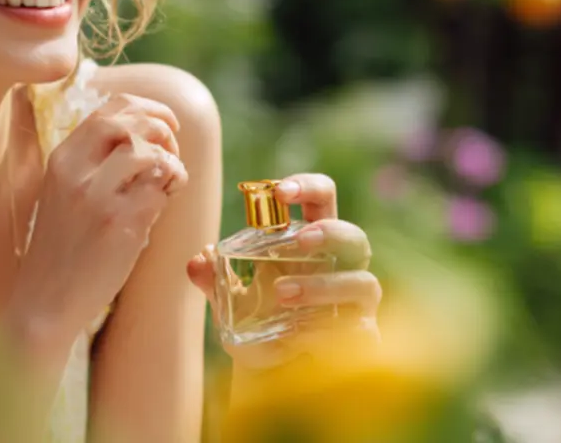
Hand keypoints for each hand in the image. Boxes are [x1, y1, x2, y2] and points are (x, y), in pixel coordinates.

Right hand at [7, 94, 188, 354]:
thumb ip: (95, 163)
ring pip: (147, 153)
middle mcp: (75, 171)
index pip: (108, 110)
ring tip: (170, 179)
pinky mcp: (118, 223)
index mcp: (61, 159)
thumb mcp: (65, 193)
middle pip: (128, 122)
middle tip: (173, 148)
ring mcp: (95, 196)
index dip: (145, 107)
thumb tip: (147, 138)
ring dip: (170, 161)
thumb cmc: (64, 248)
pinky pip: (159, 188)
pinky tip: (167, 199)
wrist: (45, 300)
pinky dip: (172, 187)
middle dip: (161, 127)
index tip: (165, 122)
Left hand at [186, 173, 380, 371]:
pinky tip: (300, 336)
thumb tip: (197, 261)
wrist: (273, 374)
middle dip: (331, 233)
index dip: (309, 186)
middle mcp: (341, 269)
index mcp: (310, 244)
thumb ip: (213, 278)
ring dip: (323, 286)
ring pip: (362, 283)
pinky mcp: (363, 339)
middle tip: (299, 240)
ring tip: (282, 294)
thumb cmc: (258, 322)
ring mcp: (356, 305)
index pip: (322, 200)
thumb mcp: (228, 300)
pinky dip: (329, 330)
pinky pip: (361, 329)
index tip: (280, 191)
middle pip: (355, 237)